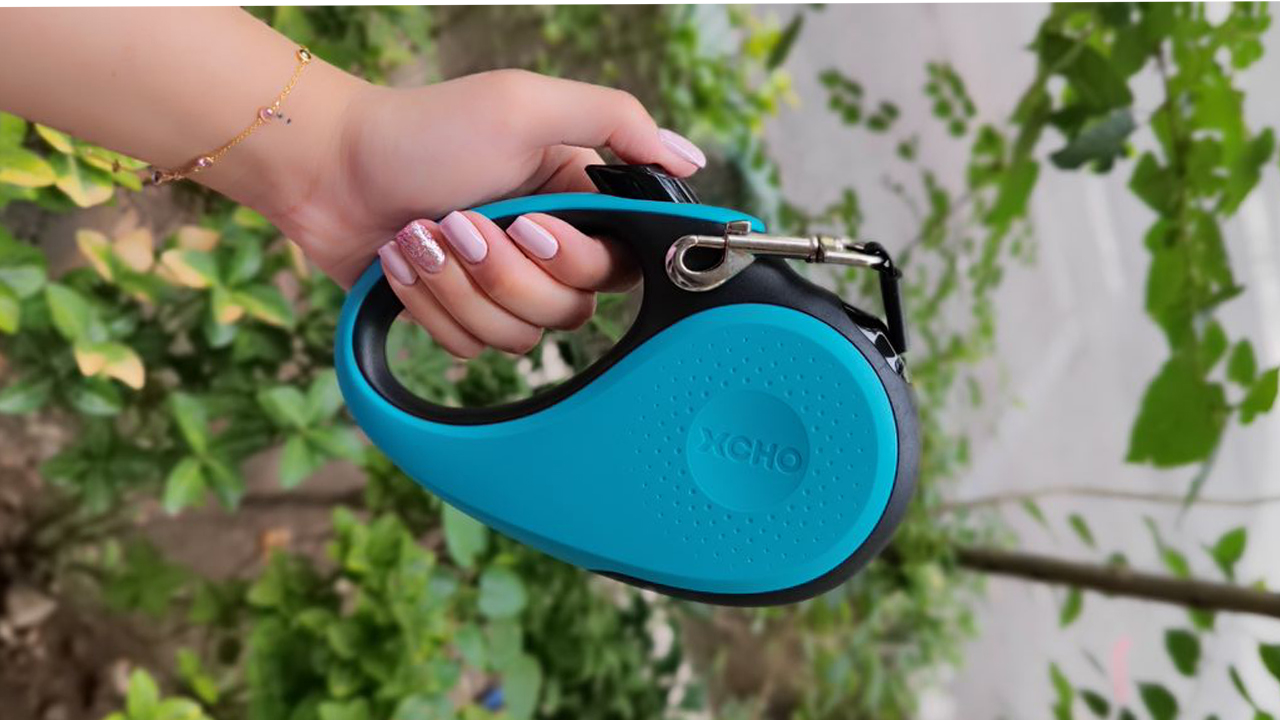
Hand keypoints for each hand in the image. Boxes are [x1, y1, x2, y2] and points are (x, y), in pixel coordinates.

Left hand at [271, 69, 706, 357]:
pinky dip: (428, 307)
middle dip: (499, 272)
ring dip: (455, 288)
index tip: (526, 224)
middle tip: (455, 221)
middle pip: (567, 313)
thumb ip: (618, 121)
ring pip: (516, 340)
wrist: (328, 168)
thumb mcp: (525, 103)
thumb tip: (691, 158)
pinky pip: (467, 351)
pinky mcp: (457, 316)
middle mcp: (545, 251)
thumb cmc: (423, 130)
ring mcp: (499, 289)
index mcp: (574, 201)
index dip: (571, 260)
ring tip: (419, 237)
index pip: (616, 268)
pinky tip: (402, 262)